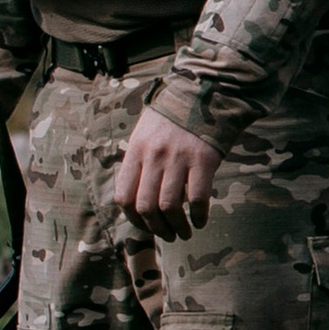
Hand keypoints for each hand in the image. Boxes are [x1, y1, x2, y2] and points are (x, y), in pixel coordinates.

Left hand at [113, 107, 217, 238]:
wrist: (205, 94)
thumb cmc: (173, 118)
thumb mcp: (145, 134)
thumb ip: (139, 163)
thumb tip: (137, 201)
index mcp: (136, 150)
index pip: (124, 196)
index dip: (133, 220)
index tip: (145, 226)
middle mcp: (154, 156)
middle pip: (146, 206)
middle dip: (156, 229)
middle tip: (167, 235)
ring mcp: (179, 158)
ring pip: (170, 207)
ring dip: (178, 227)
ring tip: (184, 233)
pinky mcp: (203, 160)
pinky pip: (198, 198)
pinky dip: (199, 216)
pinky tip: (201, 221)